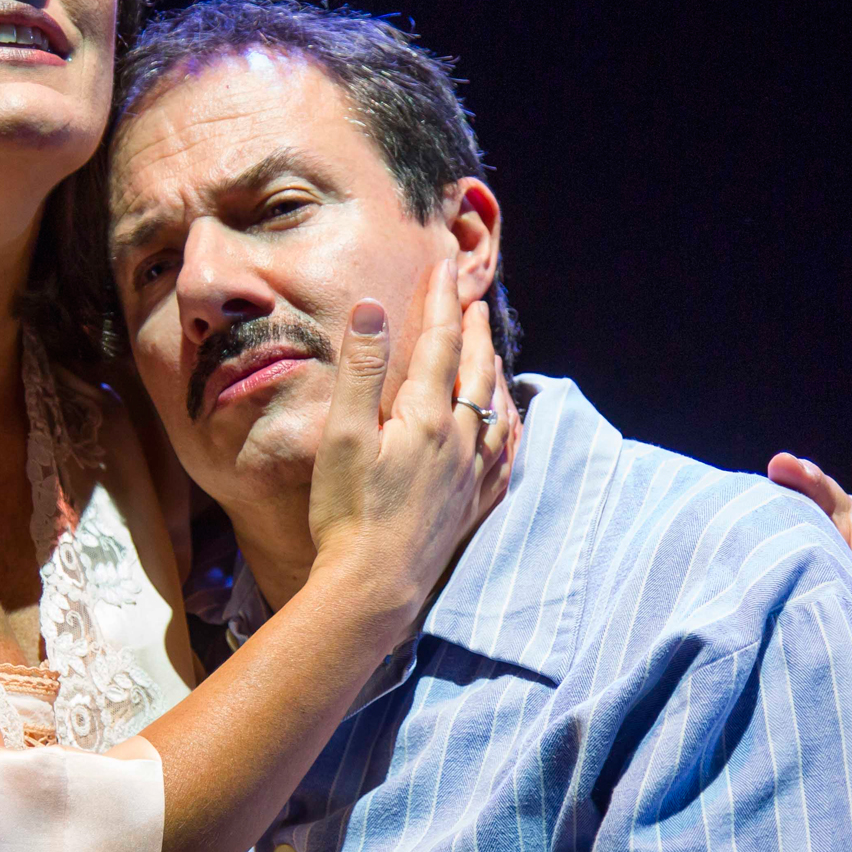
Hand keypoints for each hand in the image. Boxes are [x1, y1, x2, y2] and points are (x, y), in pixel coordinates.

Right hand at [308, 257, 513, 630]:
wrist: (374, 586)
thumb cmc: (347, 512)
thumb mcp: (342, 435)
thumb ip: (359, 369)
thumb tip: (373, 308)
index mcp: (427, 417)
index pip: (440, 342)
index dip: (442, 300)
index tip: (444, 265)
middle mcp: (461, 440)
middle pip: (476, 370)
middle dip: (473, 329)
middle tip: (470, 299)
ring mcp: (472, 475)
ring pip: (497, 408)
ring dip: (494, 371)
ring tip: (491, 350)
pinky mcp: (474, 504)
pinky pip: (505, 452)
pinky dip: (509, 423)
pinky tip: (508, 421)